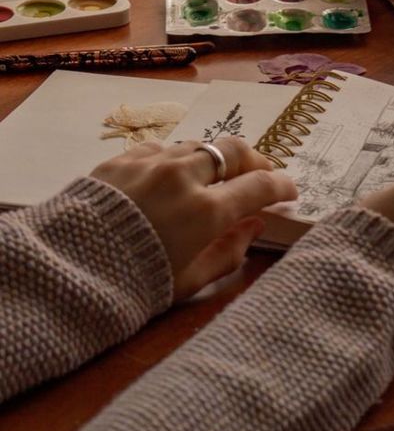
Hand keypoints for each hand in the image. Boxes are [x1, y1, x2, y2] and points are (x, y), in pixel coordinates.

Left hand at [91, 138, 297, 299]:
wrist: (66, 268)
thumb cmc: (132, 285)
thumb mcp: (188, 281)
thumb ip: (229, 252)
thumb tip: (253, 226)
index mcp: (205, 212)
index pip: (260, 186)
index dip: (282, 185)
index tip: (291, 190)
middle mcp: (184, 176)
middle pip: (234, 151)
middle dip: (255, 160)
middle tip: (261, 173)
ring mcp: (153, 161)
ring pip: (199, 145)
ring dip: (214, 159)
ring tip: (215, 175)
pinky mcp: (125, 157)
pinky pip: (162, 149)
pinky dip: (176, 160)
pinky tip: (171, 176)